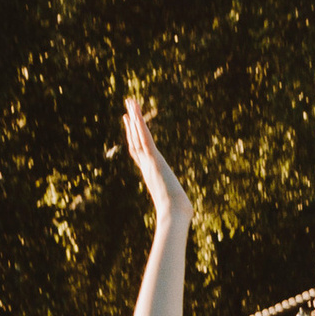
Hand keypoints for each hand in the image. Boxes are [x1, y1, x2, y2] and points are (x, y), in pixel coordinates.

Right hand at [123, 96, 190, 225]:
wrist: (173, 214)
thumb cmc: (176, 213)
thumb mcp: (178, 205)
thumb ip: (179, 205)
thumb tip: (187, 214)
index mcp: (151, 174)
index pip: (138, 153)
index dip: (132, 138)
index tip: (130, 126)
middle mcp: (147, 165)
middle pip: (135, 140)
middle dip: (131, 124)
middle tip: (127, 108)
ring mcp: (149, 161)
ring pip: (138, 135)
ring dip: (134, 117)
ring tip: (130, 101)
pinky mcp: (154, 159)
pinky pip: (145, 138)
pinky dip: (140, 125)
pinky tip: (136, 113)